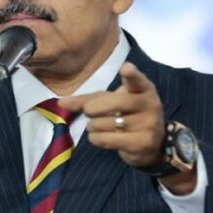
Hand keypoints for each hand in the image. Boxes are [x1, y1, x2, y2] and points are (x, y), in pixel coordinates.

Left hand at [61, 62, 196, 194]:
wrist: (151, 144)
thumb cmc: (128, 115)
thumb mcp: (111, 102)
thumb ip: (88, 100)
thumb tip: (60, 102)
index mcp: (144, 89)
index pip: (138, 80)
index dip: (132, 74)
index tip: (125, 68)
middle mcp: (150, 105)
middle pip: (116, 102)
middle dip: (93, 107)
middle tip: (88, 111)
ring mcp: (149, 125)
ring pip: (107, 123)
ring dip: (93, 126)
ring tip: (96, 126)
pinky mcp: (142, 143)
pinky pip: (108, 139)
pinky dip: (96, 138)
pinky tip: (98, 137)